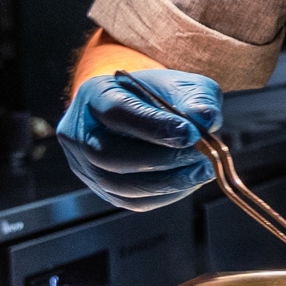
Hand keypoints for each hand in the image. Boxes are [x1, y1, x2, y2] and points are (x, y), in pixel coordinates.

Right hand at [57, 68, 222, 210]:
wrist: (146, 110)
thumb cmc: (161, 95)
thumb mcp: (183, 84)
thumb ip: (197, 97)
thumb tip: (206, 118)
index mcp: (94, 94)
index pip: (115, 112)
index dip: (152, 125)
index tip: (190, 133)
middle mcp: (80, 131)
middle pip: (108, 154)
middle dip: (162, 159)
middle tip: (201, 155)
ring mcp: (85, 165)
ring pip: (119, 185)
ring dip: (168, 181)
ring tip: (202, 169)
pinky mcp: (102, 189)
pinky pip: (131, 201)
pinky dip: (166, 194)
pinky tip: (189, 180)